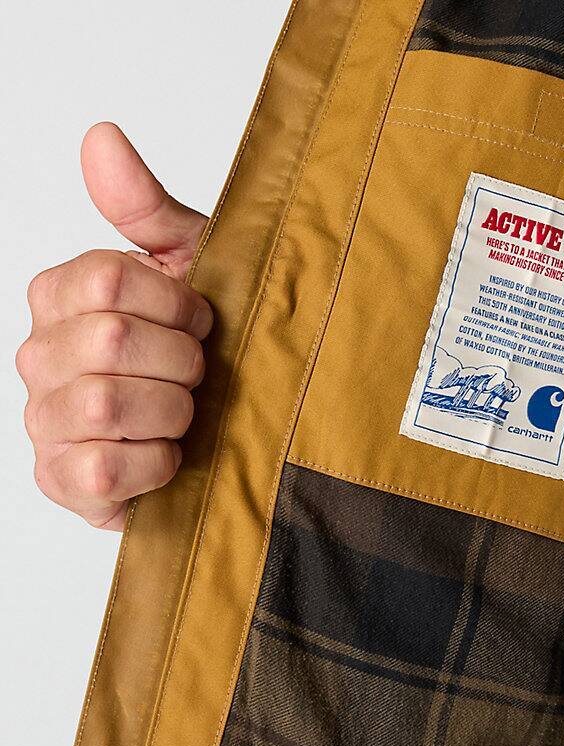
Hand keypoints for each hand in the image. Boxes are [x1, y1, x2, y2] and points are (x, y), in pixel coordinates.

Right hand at [17, 122, 210, 530]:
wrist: (215, 426)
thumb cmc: (202, 344)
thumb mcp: (192, 267)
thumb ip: (145, 209)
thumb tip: (102, 136)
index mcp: (62, 296)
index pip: (108, 281)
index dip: (176, 304)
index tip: (201, 319)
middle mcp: (39, 354)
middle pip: (112, 342)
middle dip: (183, 360)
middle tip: (199, 370)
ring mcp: (45, 421)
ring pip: (107, 407)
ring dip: (173, 411)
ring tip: (186, 411)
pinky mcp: (63, 481)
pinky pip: (105, 471)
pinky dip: (157, 462)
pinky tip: (170, 453)